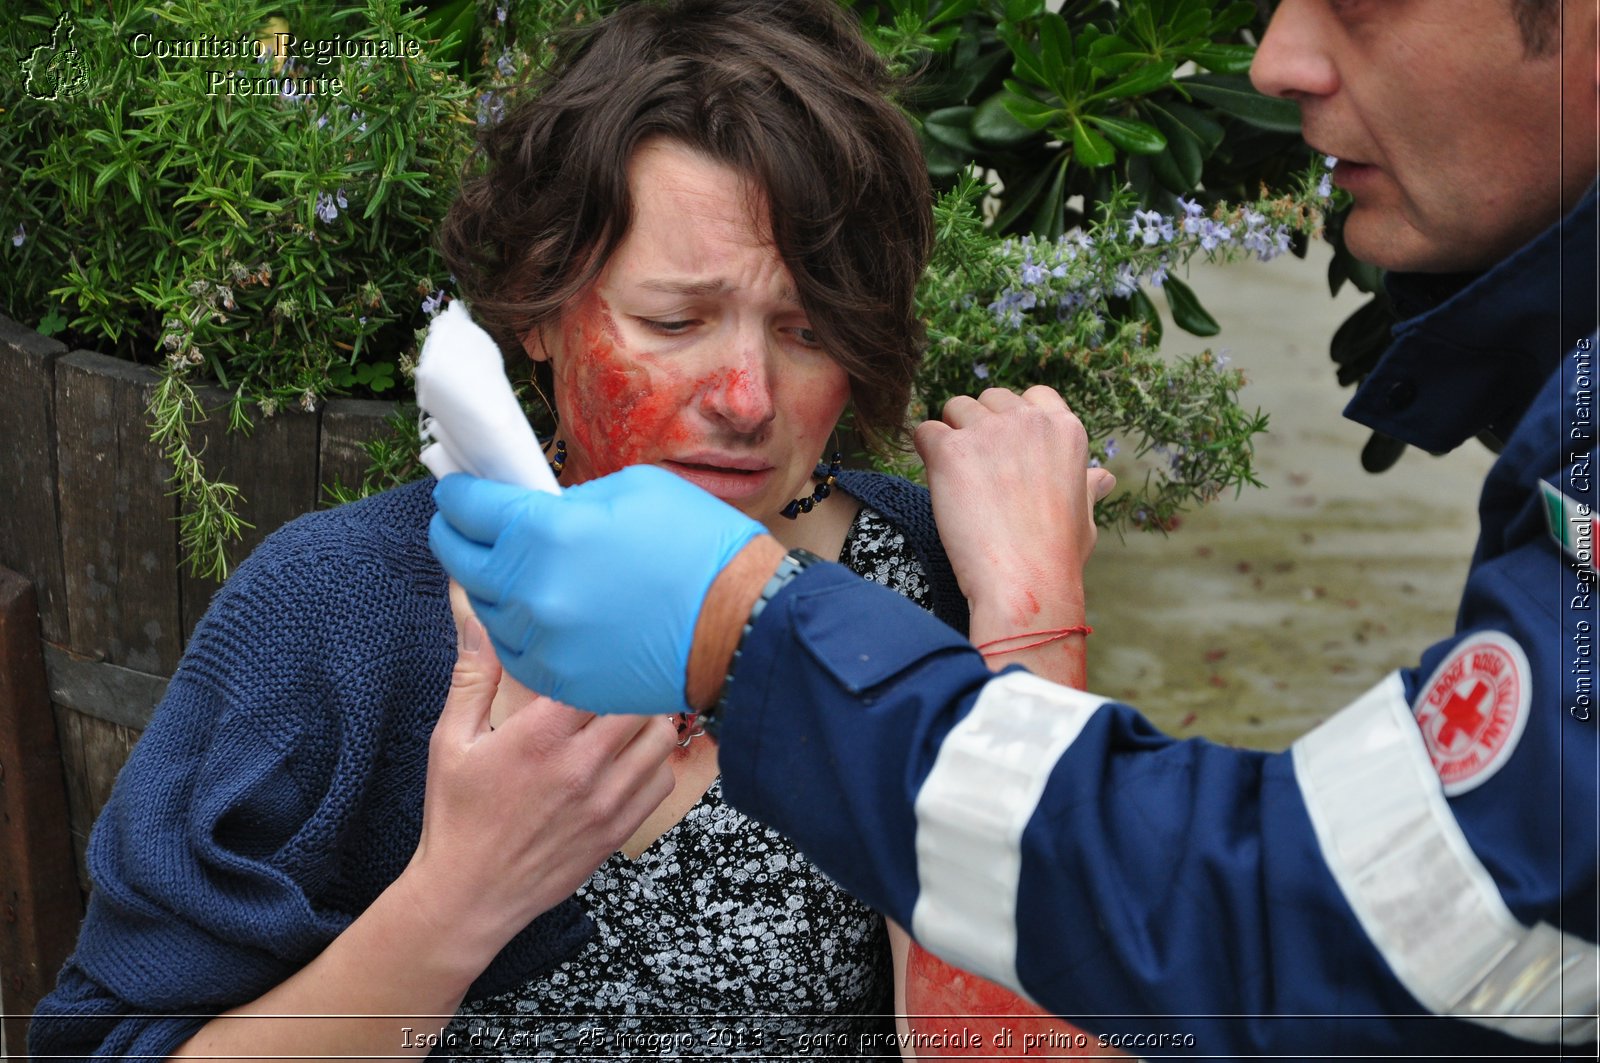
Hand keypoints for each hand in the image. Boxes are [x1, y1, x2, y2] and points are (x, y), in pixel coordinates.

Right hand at [400, 618, 676, 962]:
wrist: (469, 896)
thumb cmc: (458, 816)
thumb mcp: (452, 741)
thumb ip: (473, 677)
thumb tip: (479, 621)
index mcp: (539, 736)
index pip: (598, 673)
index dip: (603, 654)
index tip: (598, 645)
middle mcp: (580, 766)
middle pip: (638, 700)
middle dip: (630, 683)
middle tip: (619, 675)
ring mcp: (606, 800)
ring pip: (660, 738)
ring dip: (649, 719)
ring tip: (628, 712)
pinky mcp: (618, 829)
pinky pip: (662, 781)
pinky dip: (654, 762)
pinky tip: (630, 756)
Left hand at [429, 466, 764, 712]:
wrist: (743, 625)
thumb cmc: (698, 546)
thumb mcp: (632, 490)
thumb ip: (569, 503)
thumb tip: (538, 512)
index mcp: (544, 532)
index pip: (470, 508)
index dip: (459, 494)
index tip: (457, 491)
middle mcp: (529, 590)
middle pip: (462, 560)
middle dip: (457, 535)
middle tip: (460, 525)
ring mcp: (542, 642)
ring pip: (485, 609)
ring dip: (489, 585)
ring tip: (505, 569)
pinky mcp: (559, 681)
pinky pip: (516, 651)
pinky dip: (518, 627)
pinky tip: (535, 611)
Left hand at [914, 386, 1111, 634]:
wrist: (1025, 583)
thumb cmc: (1057, 557)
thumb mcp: (1084, 516)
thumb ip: (1086, 487)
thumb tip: (1103, 478)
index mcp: (1065, 429)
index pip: (1033, 396)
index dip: (1015, 420)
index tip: (1009, 453)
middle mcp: (1028, 420)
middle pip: (991, 399)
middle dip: (981, 426)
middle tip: (980, 473)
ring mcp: (988, 431)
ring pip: (956, 408)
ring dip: (952, 436)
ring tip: (958, 480)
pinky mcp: (950, 450)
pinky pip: (924, 431)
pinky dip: (925, 452)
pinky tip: (938, 483)